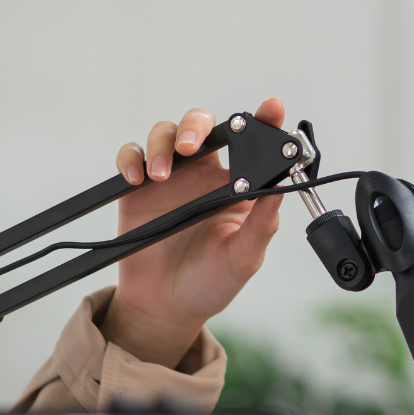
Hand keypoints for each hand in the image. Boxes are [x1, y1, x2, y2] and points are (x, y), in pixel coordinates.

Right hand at [101, 99, 287, 364]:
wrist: (166, 307)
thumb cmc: (210, 283)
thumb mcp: (243, 259)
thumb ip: (261, 225)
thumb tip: (281, 191)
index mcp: (236, 187)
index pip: (253, 145)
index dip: (263, 121)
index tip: (271, 108)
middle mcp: (204, 176)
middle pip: (201, 126)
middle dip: (196, 125)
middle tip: (190, 146)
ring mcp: (171, 179)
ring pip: (165, 134)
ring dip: (163, 144)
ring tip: (160, 174)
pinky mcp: (139, 188)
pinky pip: (132, 157)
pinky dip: (132, 158)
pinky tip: (137, 177)